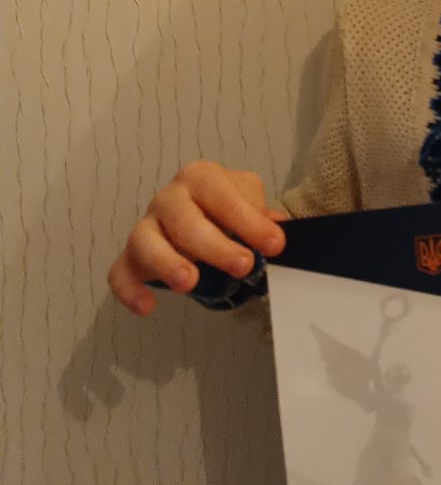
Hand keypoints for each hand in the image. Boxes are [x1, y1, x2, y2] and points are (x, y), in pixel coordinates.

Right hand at [108, 161, 287, 316]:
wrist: (204, 216)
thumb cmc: (227, 209)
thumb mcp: (249, 202)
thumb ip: (261, 215)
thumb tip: (276, 229)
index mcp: (201, 177)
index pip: (222, 195)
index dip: (248, 220)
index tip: (274, 245)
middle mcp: (169, 198)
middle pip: (184, 220)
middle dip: (215, 245)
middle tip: (243, 266)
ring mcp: (146, 226)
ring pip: (146, 241)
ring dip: (167, 263)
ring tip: (190, 283)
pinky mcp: (131, 257)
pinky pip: (120, 272)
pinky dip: (130, 289)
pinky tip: (147, 306)